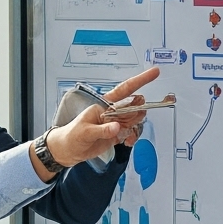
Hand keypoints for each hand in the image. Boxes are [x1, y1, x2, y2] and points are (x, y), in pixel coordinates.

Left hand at [42, 65, 158, 170]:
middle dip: (136, 113)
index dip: (141, 80)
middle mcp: (112, 111)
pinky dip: (133, 137)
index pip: (125, 89)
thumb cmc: (70, 136)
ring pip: (136, 119)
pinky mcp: (118, 133)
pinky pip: (132, 132)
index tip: (155, 72)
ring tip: (123, 134)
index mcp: (104, 104)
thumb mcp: (84, 132)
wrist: (67, 151)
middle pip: (135, 105)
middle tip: (126, 123)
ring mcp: (116, 122)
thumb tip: (116, 127)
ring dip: (134, 127)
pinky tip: (127, 141)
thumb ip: (102, 130)